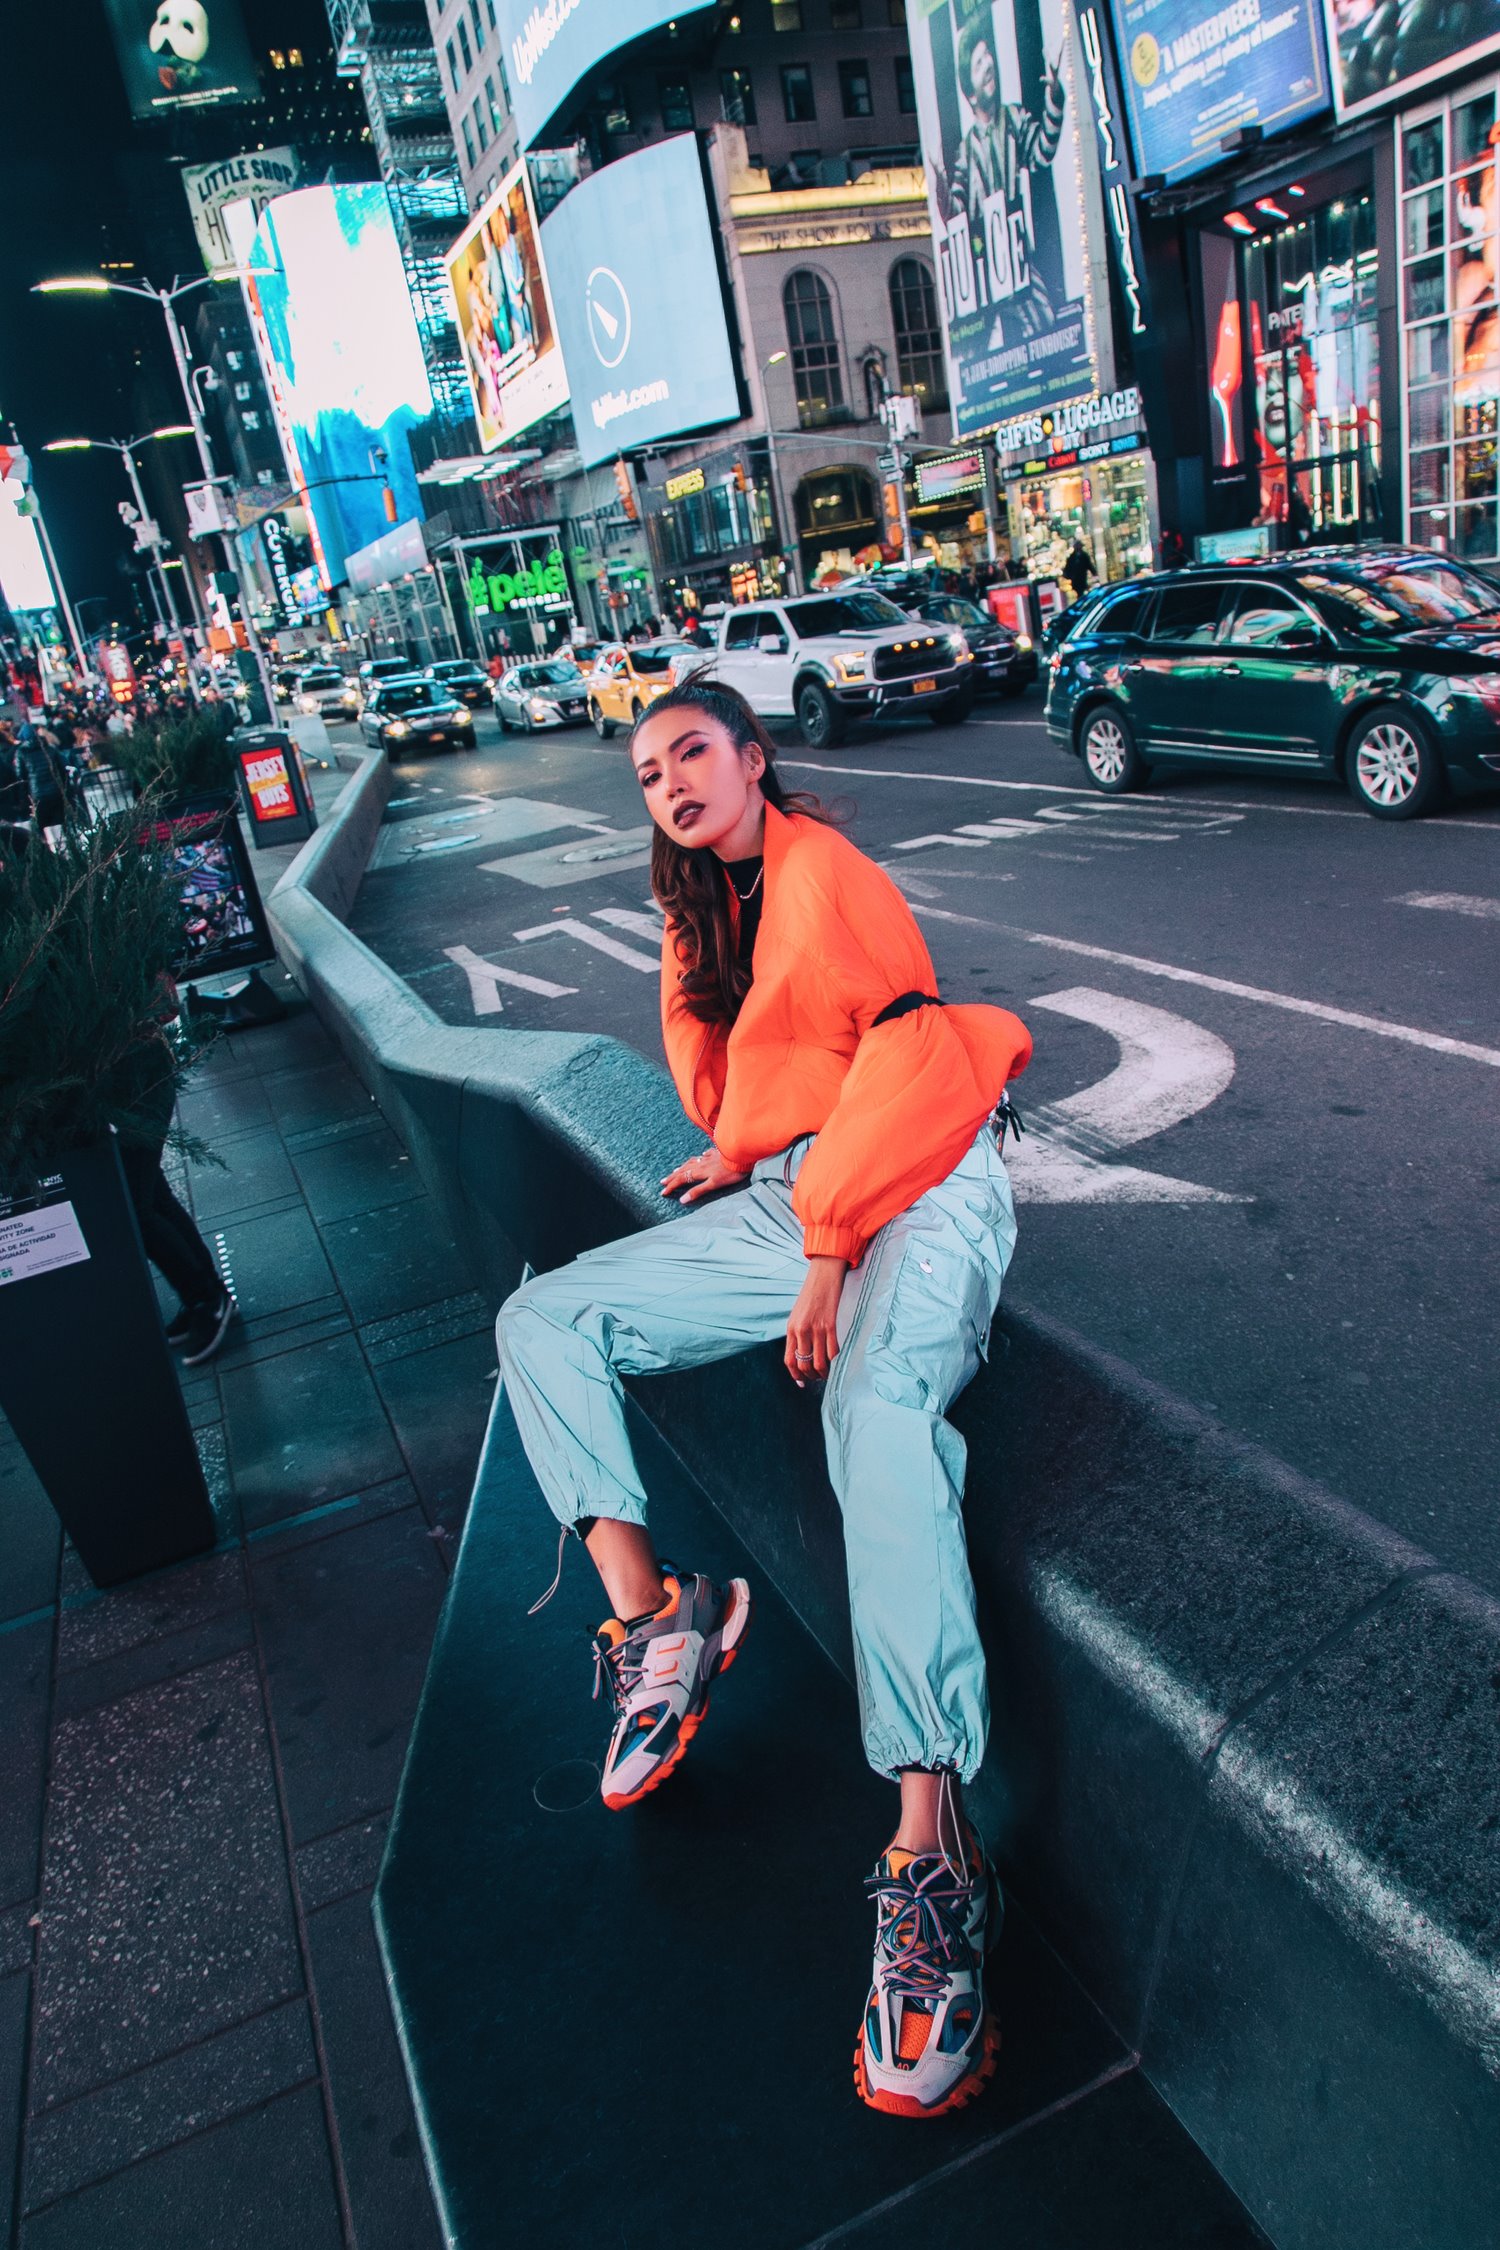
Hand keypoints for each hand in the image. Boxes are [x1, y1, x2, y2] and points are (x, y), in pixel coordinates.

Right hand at [660, 1147, 748, 1204]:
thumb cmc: (730, 1172)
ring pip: (691, 1162)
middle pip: (683, 1170)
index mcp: (699, 1172)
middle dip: (672, 1177)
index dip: (671, 1186)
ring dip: (682, 1167)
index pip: (681, 1180)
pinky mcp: (717, 1154)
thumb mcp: (713, 1184)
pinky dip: (699, 1157)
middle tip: (662, 1181)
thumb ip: (698, 1191)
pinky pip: (705, 1155)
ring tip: (675, 1170)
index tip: (663, 1192)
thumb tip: (682, 1199)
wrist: (742, 1156)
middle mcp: (701, 1164)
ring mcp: (709, 1158)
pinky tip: (700, 1156)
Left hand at [785, 1256, 848, 1386]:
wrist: (823, 1276)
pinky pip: (833, 1352)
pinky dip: (835, 1361)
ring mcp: (816, 1329)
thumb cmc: (811, 1295)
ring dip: (823, 1373)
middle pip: (804, 1364)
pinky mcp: (831, 1325)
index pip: (789, 1359)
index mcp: (791, 1328)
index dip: (795, 1375)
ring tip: (827, 1373)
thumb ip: (797, 1333)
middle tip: (817, 1378)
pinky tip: (837, 1362)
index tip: (802, 1382)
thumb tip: (802, 1353)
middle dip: (811, 1377)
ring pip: (819, 1362)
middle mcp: (801, 1330)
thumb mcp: (797, 1314)